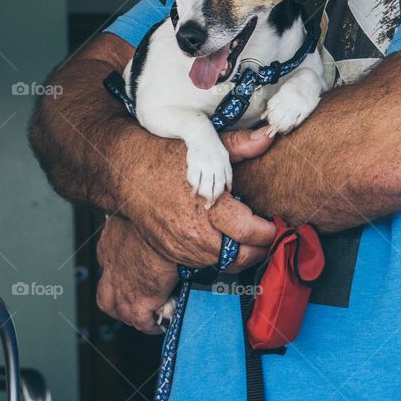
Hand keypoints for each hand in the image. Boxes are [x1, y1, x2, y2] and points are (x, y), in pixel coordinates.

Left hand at [96, 215, 177, 333]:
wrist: (159, 223)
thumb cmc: (150, 211)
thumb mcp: (135, 212)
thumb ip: (138, 219)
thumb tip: (150, 210)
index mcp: (109, 245)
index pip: (108, 264)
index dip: (120, 273)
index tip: (132, 273)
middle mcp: (110, 268)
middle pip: (106, 295)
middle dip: (117, 302)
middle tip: (134, 303)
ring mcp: (122, 288)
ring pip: (120, 311)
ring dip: (133, 316)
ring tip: (148, 317)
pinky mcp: (139, 301)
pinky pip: (143, 322)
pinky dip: (150, 326)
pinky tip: (160, 325)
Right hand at [114, 127, 275, 267]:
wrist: (125, 172)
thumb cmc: (163, 156)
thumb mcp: (201, 147)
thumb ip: (237, 146)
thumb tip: (267, 137)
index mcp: (206, 206)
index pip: (249, 232)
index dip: (268, 231)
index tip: (275, 224)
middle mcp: (193, 233)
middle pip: (241, 256)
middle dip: (259, 248)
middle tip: (268, 237)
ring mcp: (181, 247)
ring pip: (223, 263)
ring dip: (240, 254)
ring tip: (249, 239)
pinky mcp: (171, 253)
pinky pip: (204, 263)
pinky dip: (218, 255)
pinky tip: (223, 239)